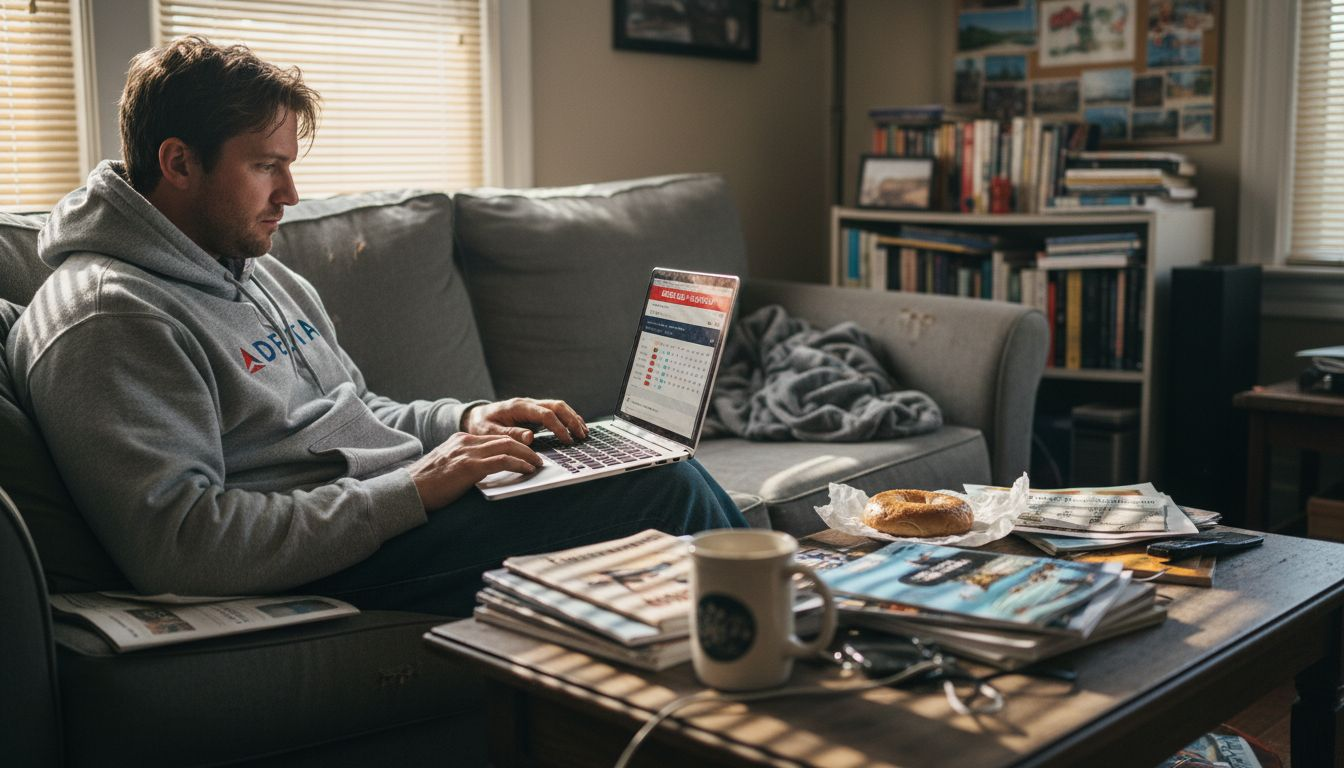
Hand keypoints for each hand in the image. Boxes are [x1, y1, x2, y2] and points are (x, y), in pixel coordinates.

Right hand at [409, 432, 542, 509]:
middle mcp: (465, 442)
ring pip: (507, 446)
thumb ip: (464, 463)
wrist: (407, 491)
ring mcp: (467, 452)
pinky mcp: (469, 466)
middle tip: (538, 457)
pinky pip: (502, 461)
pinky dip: (519, 464)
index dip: (513, 444)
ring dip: (527, 455)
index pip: (494, 438)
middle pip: (504, 439)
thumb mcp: (447, 466)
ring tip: (537, 464)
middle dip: (525, 447)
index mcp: (460, 440)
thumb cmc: (425, 485)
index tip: (525, 452)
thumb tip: (484, 472)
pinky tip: (528, 470)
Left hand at [463, 397, 587, 444]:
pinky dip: (567, 418)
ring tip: (583, 432)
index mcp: (518, 407)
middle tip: (582, 435)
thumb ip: (510, 434)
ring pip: (558, 406)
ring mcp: (532, 406)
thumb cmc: (482, 424)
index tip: (567, 440)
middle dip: (571, 419)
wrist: (476, 416)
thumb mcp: (490, 431)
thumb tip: (530, 437)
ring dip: (572, 418)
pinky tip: (575, 427)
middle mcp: (528, 403)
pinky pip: (554, 411)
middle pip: (556, 406)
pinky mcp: (534, 411)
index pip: (545, 414)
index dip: (558, 427)